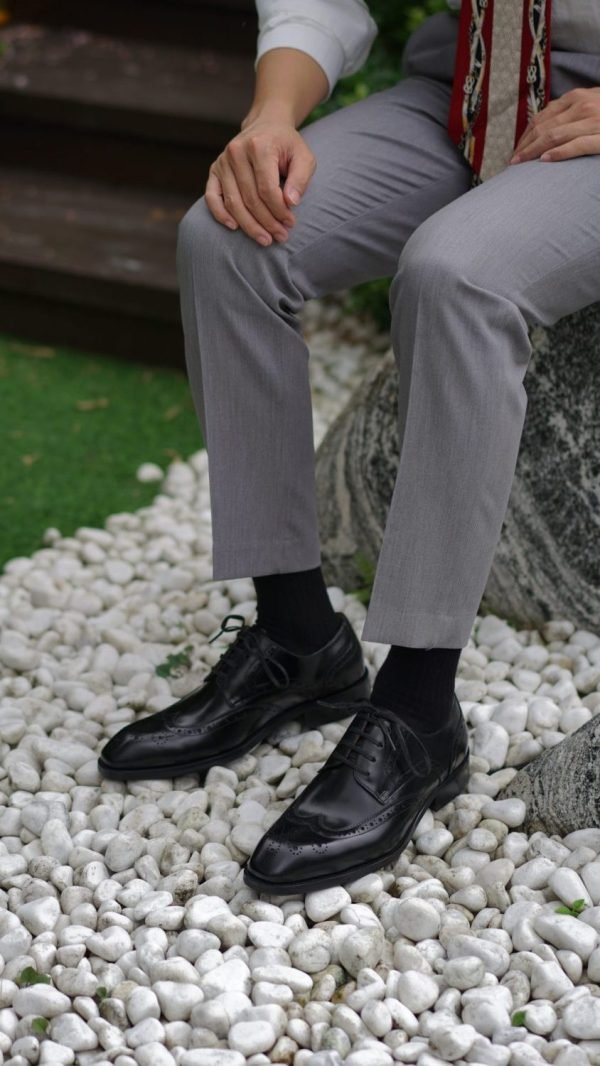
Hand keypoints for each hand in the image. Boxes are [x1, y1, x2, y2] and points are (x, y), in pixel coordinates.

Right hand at [204, 117, 316, 245]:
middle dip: (267, 222)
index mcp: (259, 146)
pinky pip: (212, 197)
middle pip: (250, 198)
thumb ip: (300, 179)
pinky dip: (221, 214)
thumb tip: (291, 203)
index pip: (267, 188)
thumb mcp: (303, 157)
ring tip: (265, 239)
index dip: (279, 210)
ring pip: (234, 202)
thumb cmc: (287, 145)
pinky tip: (234, 227)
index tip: (290, 223)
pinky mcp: (214, 170)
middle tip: (280, 237)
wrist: (266, 126)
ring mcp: (222, 161)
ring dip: (249, 225)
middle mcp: (236, 152)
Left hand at [509, 86, 599, 164]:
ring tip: (520, 164)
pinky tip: (544, 160)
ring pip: (554, 136)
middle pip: (544, 128)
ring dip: (533, 151)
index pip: (542, 117)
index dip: (526, 135)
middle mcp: (581, 106)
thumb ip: (571, 108)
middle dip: (525, 146)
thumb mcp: (592, 101)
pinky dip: (559, 153)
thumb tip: (548, 120)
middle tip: (513, 161)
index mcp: (576, 97)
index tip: (517, 149)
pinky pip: (577, 145)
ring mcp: (592, 121)